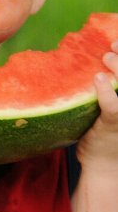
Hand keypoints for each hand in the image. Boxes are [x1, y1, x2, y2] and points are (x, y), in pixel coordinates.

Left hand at [76, 41, 117, 174]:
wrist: (104, 166)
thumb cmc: (107, 132)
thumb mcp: (113, 108)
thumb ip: (109, 88)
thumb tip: (96, 61)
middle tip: (114, 45)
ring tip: (105, 57)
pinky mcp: (114, 126)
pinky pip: (114, 107)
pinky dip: (106, 91)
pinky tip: (98, 79)